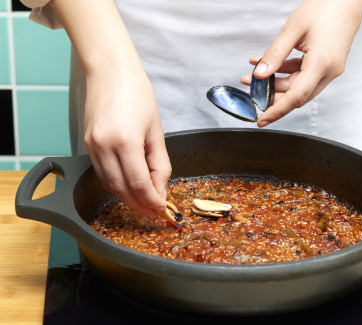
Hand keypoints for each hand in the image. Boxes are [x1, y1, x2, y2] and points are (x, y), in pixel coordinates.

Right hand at [50, 0, 171, 216]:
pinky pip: (101, 172)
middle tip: (153, 212)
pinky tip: (128, 186)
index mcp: (125, 140)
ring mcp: (92, 145)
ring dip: (127, 197)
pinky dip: (116, 183)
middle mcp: (104, 146)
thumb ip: (159, 162)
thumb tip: (160, 188)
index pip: (139, 183)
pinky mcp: (86, 143)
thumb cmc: (137, 93)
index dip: (152, 200)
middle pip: (121, 189)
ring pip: (109, 184)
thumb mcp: (156, 129)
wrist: (110, 70)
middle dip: (139, 205)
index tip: (162, 208)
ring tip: (143, 202)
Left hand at [240, 0, 361, 126]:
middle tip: (251, 92)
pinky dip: (284, 73)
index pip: (296, 97)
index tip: (262, 120)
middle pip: (296, 95)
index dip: (277, 111)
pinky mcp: (325, 64)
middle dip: (271, 96)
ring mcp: (329, 69)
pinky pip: (302, 76)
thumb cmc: (326, 6)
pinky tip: (267, 65)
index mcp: (322, 64)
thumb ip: (275, 54)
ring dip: (275, 84)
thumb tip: (260, 75)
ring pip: (297, 87)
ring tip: (253, 76)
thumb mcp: (293, 29)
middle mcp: (329, 71)